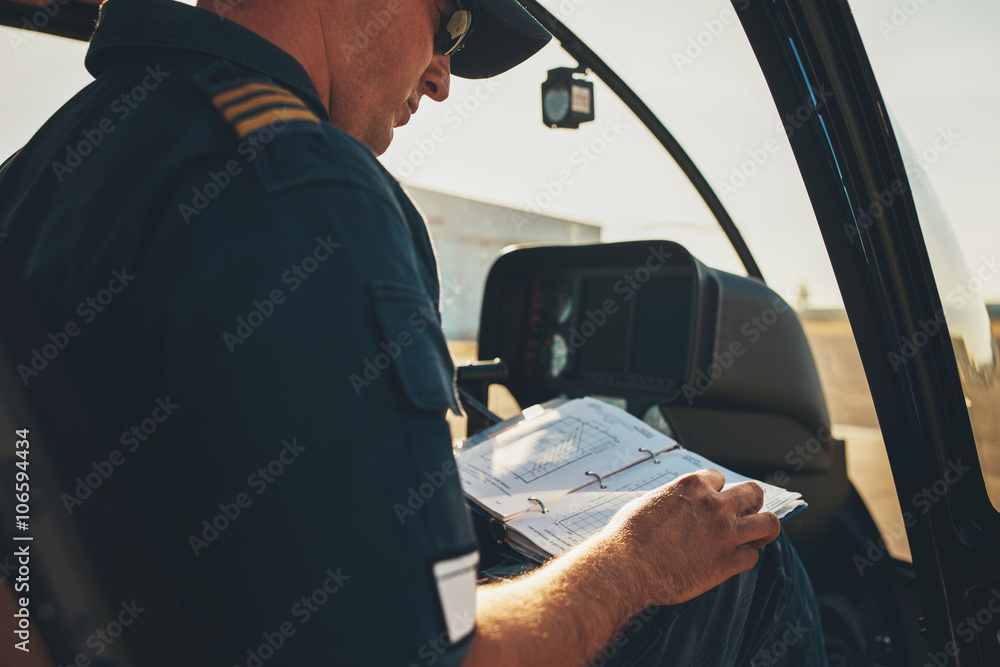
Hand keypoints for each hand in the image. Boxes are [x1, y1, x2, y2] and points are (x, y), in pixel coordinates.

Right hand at [597, 469, 779, 608]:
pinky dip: (743, 558)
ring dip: (762, 529)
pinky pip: (752, 557)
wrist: (627, 565)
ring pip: (768, 524)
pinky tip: (731, 561)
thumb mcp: (648, 502)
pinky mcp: (727, 562)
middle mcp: (714, 505)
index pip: (720, 478)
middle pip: (753, 493)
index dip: (716, 491)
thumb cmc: (628, 535)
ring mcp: (725, 533)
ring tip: (754, 536)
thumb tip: (675, 504)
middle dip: (750, 503)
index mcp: (692, 486)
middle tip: (742, 515)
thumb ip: (671, 499)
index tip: (712, 501)